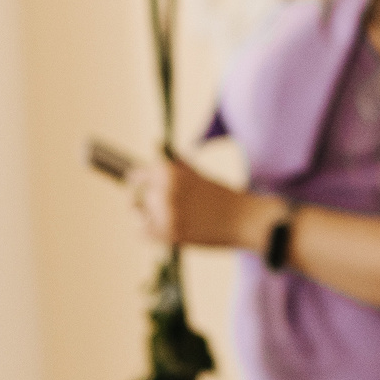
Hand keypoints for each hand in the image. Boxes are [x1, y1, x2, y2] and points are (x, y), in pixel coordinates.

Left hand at [130, 152, 275, 250]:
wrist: (243, 220)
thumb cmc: (222, 196)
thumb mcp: (198, 175)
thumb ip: (175, 164)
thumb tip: (155, 144)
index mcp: (170, 173)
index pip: (136, 176)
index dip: (137, 180)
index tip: (137, 184)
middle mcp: (164, 192)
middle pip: (136, 196)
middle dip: (147, 199)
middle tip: (163, 203)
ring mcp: (165, 215)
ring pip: (138, 215)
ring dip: (147, 215)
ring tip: (167, 216)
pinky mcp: (169, 235)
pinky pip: (143, 233)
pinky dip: (151, 232)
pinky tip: (165, 228)